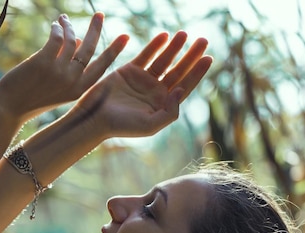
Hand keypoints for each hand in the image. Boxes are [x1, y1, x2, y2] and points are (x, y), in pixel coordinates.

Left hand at [0, 13, 128, 123]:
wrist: (10, 108)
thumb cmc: (32, 97)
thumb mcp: (58, 87)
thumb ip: (70, 67)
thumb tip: (79, 39)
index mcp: (78, 90)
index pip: (102, 67)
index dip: (114, 51)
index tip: (126, 37)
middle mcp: (72, 81)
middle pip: (89, 49)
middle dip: (96, 29)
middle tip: (99, 14)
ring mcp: (58, 72)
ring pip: (72, 40)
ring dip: (68, 26)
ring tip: (63, 20)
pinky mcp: (43, 62)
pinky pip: (57, 37)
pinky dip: (57, 28)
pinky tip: (55, 26)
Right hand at [75, 30, 212, 138]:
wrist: (96, 118)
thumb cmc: (122, 126)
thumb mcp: (149, 125)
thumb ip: (169, 112)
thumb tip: (181, 91)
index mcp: (162, 105)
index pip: (184, 86)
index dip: (197, 73)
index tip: (208, 58)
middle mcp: (155, 92)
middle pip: (178, 71)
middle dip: (191, 56)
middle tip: (203, 40)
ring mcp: (143, 81)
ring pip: (163, 60)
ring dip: (174, 47)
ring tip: (184, 34)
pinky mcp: (129, 71)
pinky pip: (146, 55)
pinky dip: (155, 45)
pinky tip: (164, 36)